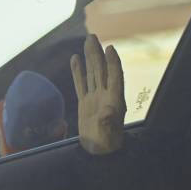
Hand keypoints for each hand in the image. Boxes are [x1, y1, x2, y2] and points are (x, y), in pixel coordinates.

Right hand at [70, 34, 126, 154]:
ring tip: (87, 41)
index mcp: (115, 100)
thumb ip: (108, 123)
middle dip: (98, 54)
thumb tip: (107, 112)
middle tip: (93, 36)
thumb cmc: (107, 144)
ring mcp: (96, 98)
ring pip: (92, 74)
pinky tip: (75, 59)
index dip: (113, 62)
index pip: (115, 76)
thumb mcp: (108, 134)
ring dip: (90, 58)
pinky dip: (78, 71)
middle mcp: (106, 96)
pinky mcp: (85, 103)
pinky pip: (81, 84)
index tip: (110, 48)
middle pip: (102, 70)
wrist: (99, 153)